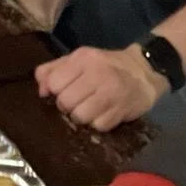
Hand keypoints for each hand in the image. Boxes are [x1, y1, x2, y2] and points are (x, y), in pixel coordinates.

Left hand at [35, 45, 168, 131]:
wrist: (145, 71)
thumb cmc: (106, 66)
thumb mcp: (79, 59)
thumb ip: (54, 70)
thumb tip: (41, 91)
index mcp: (84, 59)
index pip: (55, 83)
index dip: (55, 91)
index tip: (64, 91)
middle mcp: (98, 74)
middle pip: (65, 103)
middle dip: (67, 106)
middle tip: (77, 102)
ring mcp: (112, 93)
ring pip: (80, 117)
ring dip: (82, 117)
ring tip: (90, 109)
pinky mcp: (122, 110)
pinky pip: (98, 126)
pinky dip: (98, 123)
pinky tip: (104, 113)